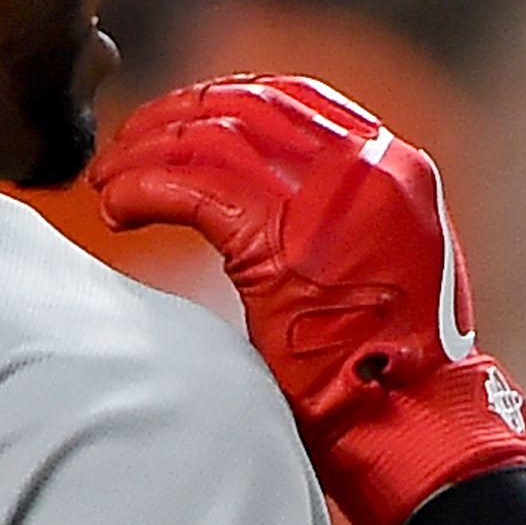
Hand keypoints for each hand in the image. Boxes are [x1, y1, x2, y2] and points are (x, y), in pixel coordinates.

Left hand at [92, 76, 525, 524]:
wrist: (414, 426)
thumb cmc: (393, 367)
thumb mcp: (388, 263)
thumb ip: (345, 215)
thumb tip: (274, 193)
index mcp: (396, 165)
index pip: (293, 98)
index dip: (223, 102)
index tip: (177, 123)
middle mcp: (368, 165)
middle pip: (245, 105)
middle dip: (173, 118)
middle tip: (126, 148)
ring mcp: (327, 198)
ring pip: (210, 138)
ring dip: (146, 152)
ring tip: (110, 181)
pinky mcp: (280, 240)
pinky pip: (191, 188)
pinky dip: (144, 188)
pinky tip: (120, 207)